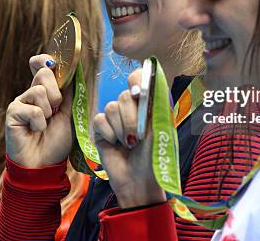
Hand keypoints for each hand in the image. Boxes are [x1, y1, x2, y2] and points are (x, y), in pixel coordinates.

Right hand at [5, 54, 73, 167]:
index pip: (42, 65)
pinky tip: (35, 131)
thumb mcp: (69, 114)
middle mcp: (31, 93)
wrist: (44, 164)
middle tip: (54, 112)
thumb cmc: (56, 141)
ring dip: (48, 111)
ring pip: (39, 90)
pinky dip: (39, 123)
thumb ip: (70, 93)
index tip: (51, 64)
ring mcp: (20, 102)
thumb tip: (74, 70)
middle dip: (56, 94)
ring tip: (44, 124)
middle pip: (44, 74)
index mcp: (45, 91)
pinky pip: (33, 109)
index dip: (46, 60)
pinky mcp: (12, 112)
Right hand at [92, 69, 165, 208]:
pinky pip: (100, 119)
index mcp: (149, 104)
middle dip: (132, 118)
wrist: (138, 182)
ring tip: (129, 144)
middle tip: (138, 137)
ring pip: (111, 107)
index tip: (139, 95)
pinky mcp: (101, 129)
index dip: (137, 81)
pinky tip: (115, 145)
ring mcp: (115, 118)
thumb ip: (154, 102)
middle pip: (125, 95)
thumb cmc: (154, 157)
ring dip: (121, 130)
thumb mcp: (159, 127)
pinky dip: (109, 134)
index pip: (139, 77)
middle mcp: (132, 108)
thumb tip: (149, 78)